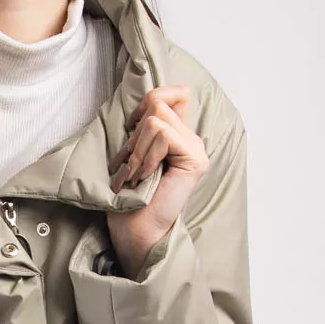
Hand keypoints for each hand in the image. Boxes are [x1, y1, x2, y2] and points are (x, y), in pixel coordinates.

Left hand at [106, 85, 208, 274]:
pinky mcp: (195, 159)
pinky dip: (146, 155)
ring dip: (136, 149)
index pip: (174, 92)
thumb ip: (143, 126)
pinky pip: (163, 135)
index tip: (131, 128)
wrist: (134, 231)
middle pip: (158, 101)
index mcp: (178, 135)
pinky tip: (144, 177)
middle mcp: (191, 139)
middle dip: (134, 134)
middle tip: (130, 165)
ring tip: (135, 174)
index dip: (148, 100)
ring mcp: (196, 149)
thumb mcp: (132, 152)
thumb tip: (144, 101)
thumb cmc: (128, 197)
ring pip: (156, 118)